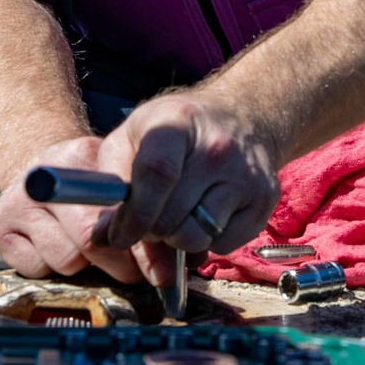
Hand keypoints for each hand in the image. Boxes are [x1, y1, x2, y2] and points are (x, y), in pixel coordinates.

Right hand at [0, 133, 172, 283]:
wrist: (41, 172)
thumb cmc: (91, 184)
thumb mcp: (118, 183)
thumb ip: (146, 215)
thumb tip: (176, 260)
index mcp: (80, 156)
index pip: (114, 211)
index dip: (137, 244)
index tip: (155, 266)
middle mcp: (43, 175)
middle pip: (89, 242)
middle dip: (119, 264)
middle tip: (132, 268)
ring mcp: (15, 200)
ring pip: (65, 260)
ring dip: (83, 266)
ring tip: (86, 247)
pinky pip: (36, 269)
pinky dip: (51, 268)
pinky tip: (56, 246)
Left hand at [93, 92, 280, 255]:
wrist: (243, 118)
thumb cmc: (178, 130)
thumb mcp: (133, 136)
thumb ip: (111, 185)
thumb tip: (100, 239)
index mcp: (177, 123)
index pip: (157, 175)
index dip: (134, 215)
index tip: (118, 236)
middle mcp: (218, 148)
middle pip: (173, 218)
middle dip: (150, 230)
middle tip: (148, 220)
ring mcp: (246, 175)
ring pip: (198, 238)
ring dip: (177, 239)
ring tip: (175, 217)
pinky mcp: (264, 200)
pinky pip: (224, 246)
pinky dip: (207, 242)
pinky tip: (204, 217)